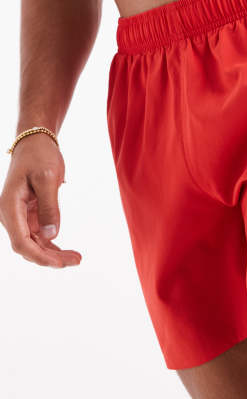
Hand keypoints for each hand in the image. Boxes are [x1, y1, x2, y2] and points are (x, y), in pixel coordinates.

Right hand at [0, 134, 81, 267]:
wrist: (35, 141)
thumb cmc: (39, 156)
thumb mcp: (48, 178)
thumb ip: (49, 207)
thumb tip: (52, 236)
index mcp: (10, 207)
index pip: (21, 241)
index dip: (39, 256)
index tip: (60, 263)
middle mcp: (11, 215)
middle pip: (27, 247)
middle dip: (50, 258)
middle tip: (76, 261)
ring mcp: (20, 215)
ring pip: (34, 243)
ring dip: (53, 253)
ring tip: (76, 258)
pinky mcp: (30, 213)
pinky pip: (39, 235)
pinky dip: (52, 244)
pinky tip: (66, 251)